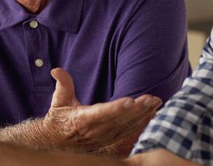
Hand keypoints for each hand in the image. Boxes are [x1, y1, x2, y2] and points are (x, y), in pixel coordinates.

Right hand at [43, 68, 160, 155]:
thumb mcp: (59, 101)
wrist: (58, 142)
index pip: (101, 113)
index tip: (130, 101)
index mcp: (83, 119)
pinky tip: (153, 114)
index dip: (116, 108)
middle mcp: (96, 131)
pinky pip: (130, 132)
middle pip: (120, 120)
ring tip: (156, 103)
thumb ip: (62, 84)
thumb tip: (56, 70)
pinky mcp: (111, 139)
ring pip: (128, 127)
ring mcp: (105, 137)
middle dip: (138, 110)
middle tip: (152, 99)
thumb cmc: (60, 118)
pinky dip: (142, 124)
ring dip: (143, 115)